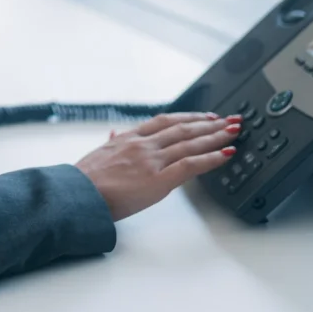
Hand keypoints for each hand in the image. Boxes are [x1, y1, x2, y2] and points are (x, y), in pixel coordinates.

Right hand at [76, 112, 239, 220]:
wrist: (79, 194)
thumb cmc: (85, 179)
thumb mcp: (98, 153)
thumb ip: (112, 141)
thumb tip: (115, 133)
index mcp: (129, 137)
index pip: (164, 121)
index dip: (187, 117)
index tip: (204, 116)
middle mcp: (143, 145)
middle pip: (183, 129)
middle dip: (208, 123)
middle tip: (228, 120)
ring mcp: (152, 161)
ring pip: (190, 143)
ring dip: (215, 136)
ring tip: (233, 131)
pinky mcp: (159, 180)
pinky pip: (190, 165)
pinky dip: (210, 158)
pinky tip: (225, 153)